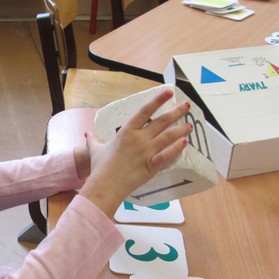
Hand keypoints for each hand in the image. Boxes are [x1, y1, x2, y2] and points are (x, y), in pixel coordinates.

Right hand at [79, 88, 190, 217]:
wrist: (105, 186)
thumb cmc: (100, 167)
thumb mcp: (95, 149)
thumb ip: (93, 140)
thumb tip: (88, 134)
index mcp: (126, 131)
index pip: (145, 111)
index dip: (158, 100)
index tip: (168, 92)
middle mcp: (139, 139)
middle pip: (162, 121)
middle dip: (176, 112)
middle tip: (187, 106)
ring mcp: (146, 152)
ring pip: (168, 136)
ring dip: (181, 129)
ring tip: (189, 125)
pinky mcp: (151, 166)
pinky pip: (167, 155)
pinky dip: (177, 148)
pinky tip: (185, 143)